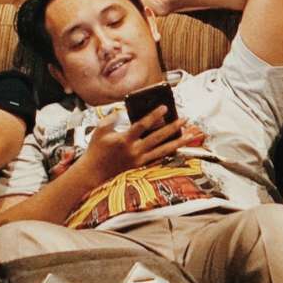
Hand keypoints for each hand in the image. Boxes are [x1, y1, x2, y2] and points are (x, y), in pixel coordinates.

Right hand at [75, 106, 202, 186]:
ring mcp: (139, 160)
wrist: (93, 174)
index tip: (165, 108)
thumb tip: (123, 110)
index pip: (142, 125)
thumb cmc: (96, 151)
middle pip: (157, 138)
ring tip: (190, 135)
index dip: (154, 116)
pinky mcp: (141, 167)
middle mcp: (134, 151)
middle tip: (184, 119)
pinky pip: (159, 158)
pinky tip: (179, 147)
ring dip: (178, 142)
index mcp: (124, 140)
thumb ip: (112, 118)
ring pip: (163, 150)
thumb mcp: (100, 130)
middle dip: (172, 128)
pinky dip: (170, 152)